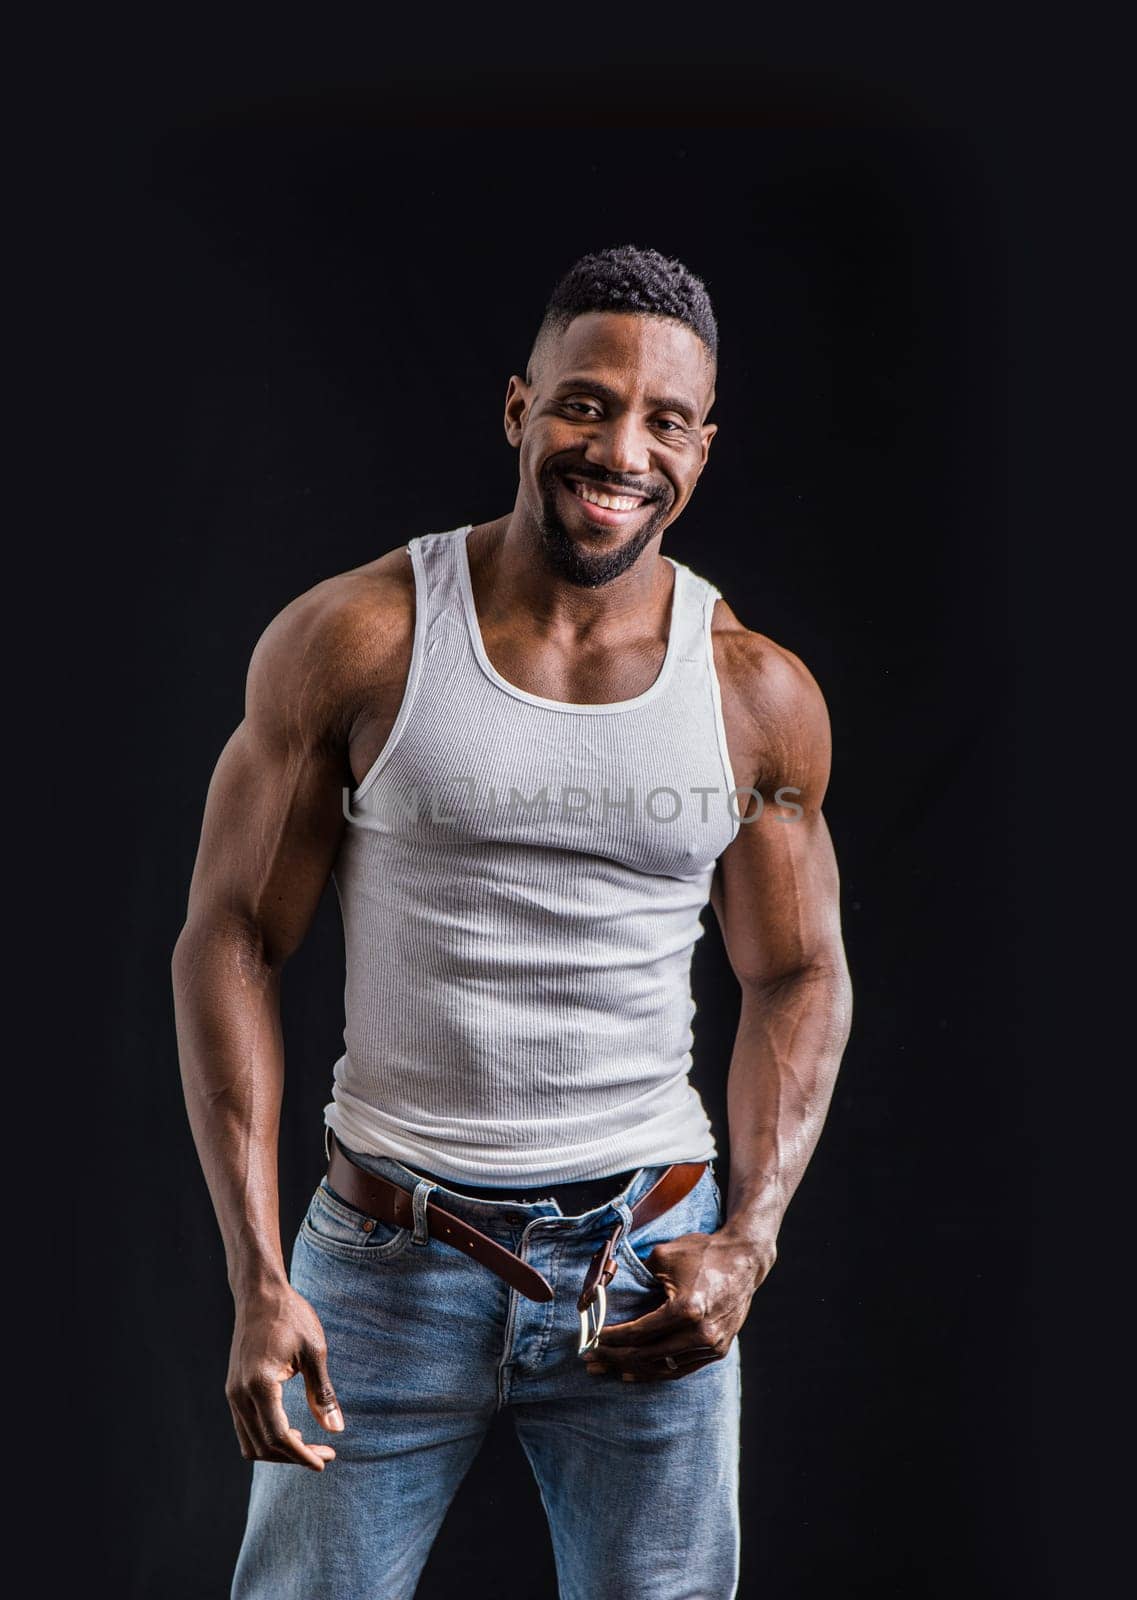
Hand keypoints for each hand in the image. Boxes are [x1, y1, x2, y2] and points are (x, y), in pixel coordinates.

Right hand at [226, 1283, 343, 1468]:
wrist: (260, 1293)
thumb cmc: (291, 1316)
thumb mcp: (314, 1351)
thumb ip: (322, 1393)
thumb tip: (336, 1430)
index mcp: (260, 1385)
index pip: (278, 1437)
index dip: (302, 1455)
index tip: (325, 1461)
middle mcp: (240, 1394)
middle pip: (263, 1446)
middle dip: (294, 1456)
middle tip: (325, 1453)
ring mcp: (233, 1393)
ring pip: (250, 1442)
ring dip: (278, 1451)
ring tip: (308, 1444)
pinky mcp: (233, 1389)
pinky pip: (245, 1428)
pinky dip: (266, 1437)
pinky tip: (290, 1430)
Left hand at [584, 1227, 774, 1381]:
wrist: (744, 1259)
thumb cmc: (702, 1252)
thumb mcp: (663, 1256)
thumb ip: (636, 1275)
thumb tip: (605, 1289)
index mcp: (686, 1309)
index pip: (639, 1333)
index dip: (612, 1338)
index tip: (593, 1337)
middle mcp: (701, 1333)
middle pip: (648, 1355)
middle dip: (615, 1358)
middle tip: (590, 1360)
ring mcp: (712, 1345)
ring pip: (664, 1368)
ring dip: (633, 1370)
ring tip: (608, 1370)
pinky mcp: (719, 1350)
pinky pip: (681, 1368)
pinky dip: (657, 1371)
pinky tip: (635, 1373)